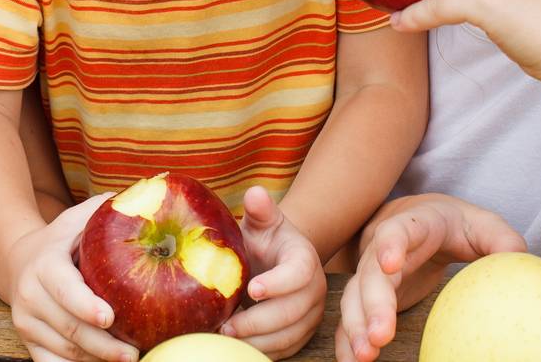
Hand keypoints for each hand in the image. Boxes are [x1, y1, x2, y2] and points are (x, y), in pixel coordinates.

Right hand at [7, 193, 135, 361]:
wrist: (17, 261)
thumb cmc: (60, 242)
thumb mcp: (75, 221)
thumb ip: (103, 210)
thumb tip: (146, 195)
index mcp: (44, 264)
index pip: (64, 289)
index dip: (85, 305)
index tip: (109, 317)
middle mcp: (29, 295)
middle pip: (69, 329)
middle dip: (103, 346)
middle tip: (134, 353)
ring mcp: (26, 322)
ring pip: (64, 352)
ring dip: (97, 361)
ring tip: (128, 360)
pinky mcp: (27, 342)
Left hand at [219, 188, 326, 358]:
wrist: (275, 260)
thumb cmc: (265, 240)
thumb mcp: (262, 222)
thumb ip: (260, 210)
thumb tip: (255, 193)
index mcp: (305, 259)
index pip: (299, 273)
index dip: (278, 283)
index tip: (251, 289)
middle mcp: (315, 290)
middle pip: (293, 312)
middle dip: (258, 322)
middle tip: (227, 325)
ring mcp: (311, 315)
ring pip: (289, 336)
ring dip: (257, 340)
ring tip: (226, 335)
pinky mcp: (302, 334)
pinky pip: (286, 349)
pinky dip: (262, 350)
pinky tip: (237, 346)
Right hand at [333, 194, 525, 361]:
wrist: (422, 221)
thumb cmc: (456, 226)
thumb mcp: (483, 225)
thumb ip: (501, 241)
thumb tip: (516, 262)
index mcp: (414, 226)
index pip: (398, 230)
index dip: (390, 245)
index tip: (390, 265)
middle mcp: (383, 249)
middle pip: (371, 273)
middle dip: (373, 304)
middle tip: (380, 335)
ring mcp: (372, 274)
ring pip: (354, 298)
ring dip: (354, 327)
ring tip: (364, 357)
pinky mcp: (368, 297)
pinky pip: (351, 317)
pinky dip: (346, 340)